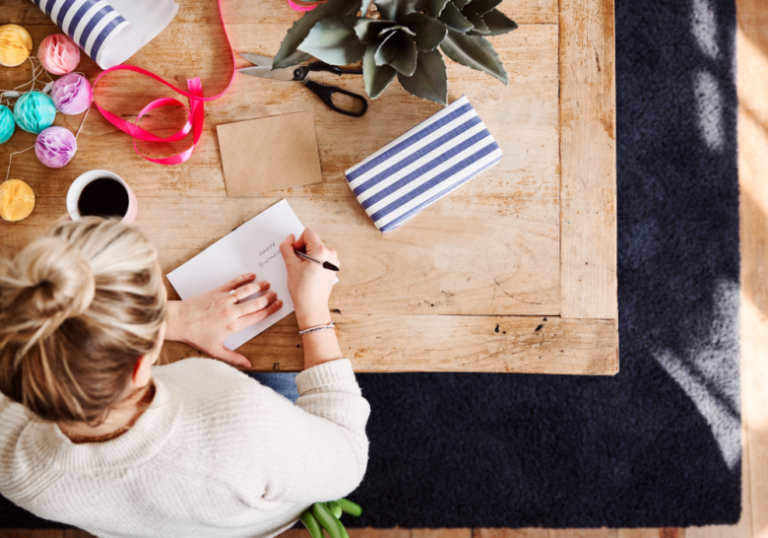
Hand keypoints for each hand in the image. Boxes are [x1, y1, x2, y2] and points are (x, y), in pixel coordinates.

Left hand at [165, 273, 282, 366]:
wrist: (178, 321)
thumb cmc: (195, 336)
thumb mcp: (214, 350)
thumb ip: (233, 357)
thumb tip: (248, 365)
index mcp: (233, 326)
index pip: (258, 316)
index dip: (270, 310)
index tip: (278, 305)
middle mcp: (231, 312)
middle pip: (256, 303)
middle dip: (268, 298)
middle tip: (275, 294)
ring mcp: (224, 300)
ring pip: (247, 291)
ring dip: (259, 286)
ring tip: (267, 284)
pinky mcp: (217, 291)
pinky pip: (234, 283)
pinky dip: (244, 278)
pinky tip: (251, 275)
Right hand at [279, 228, 338, 329]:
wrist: (312, 306)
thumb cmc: (302, 288)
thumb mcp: (290, 265)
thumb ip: (287, 247)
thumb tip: (290, 237)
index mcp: (321, 251)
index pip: (308, 233)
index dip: (298, 242)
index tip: (296, 255)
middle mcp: (331, 254)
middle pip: (313, 241)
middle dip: (304, 249)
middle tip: (299, 265)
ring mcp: (334, 261)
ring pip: (317, 249)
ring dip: (309, 256)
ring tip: (304, 270)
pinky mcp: (333, 267)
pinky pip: (322, 257)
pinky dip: (315, 261)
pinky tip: (311, 273)